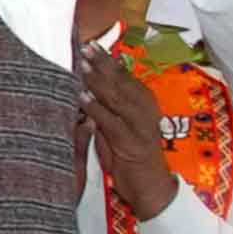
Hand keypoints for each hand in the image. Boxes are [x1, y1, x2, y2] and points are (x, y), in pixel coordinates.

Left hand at [79, 53, 180, 220]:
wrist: (151, 187)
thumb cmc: (130, 159)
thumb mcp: (116, 131)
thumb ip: (105, 113)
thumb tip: (86, 92)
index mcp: (145, 105)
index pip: (126, 78)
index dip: (109, 61)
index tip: (93, 46)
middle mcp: (145, 112)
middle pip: (122, 82)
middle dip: (103, 64)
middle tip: (86, 47)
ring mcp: (140, 126)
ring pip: (118, 98)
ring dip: (98, 80)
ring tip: (82, 65)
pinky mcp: (132, 142)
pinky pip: (112, 122)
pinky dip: (97, 108)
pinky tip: (83, 97)